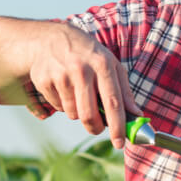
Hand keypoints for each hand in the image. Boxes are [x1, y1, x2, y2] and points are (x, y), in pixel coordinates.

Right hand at [28, 23, 140, 147]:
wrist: (51, 38)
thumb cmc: (87, 55)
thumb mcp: (110, 65)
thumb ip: (124, 91)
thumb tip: (137, 115)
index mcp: (103, 64)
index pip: (113, 102)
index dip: (118, 126)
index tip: (120, 143)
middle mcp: (81, 69)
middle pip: (89, 115)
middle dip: (95, 127)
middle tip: (97, 128)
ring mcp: (60, 74)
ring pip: (72, 114)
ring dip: (77, 112)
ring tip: (77, 94)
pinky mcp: (44, 80)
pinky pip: (57, 107)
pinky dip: (63, 105)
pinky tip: (63, 88)